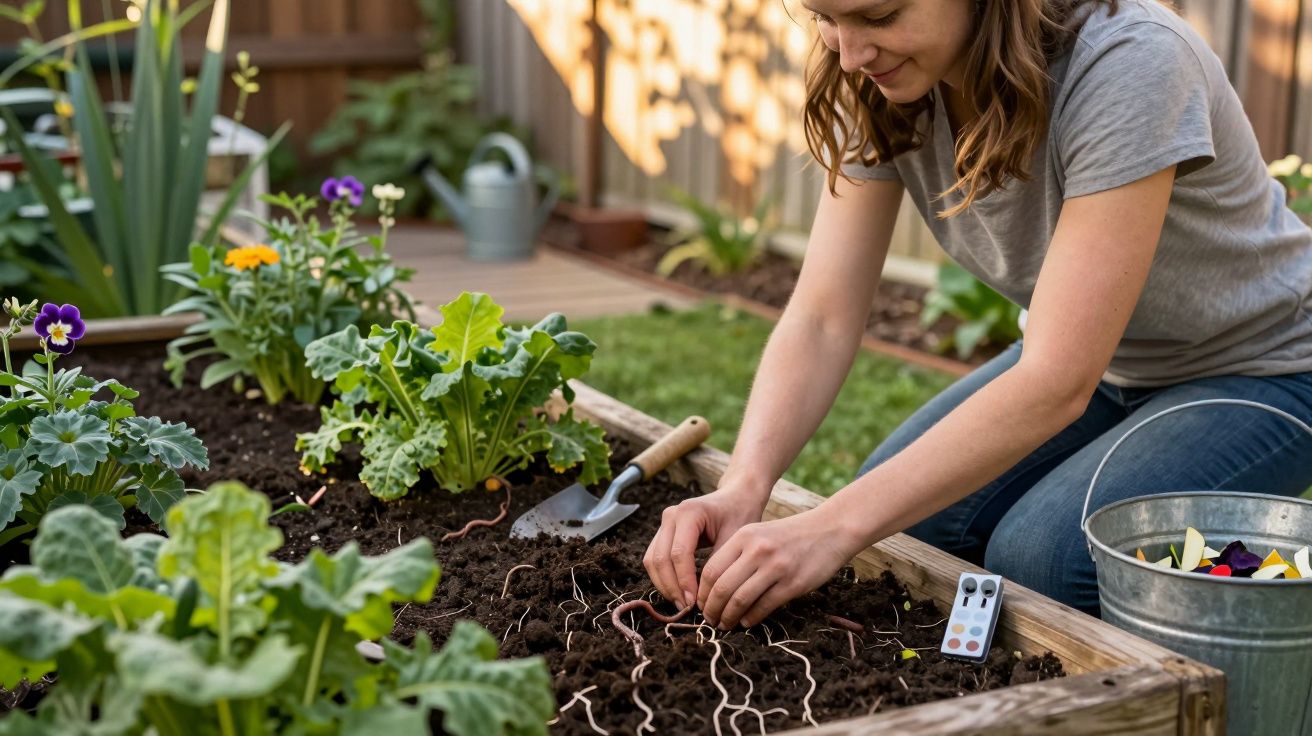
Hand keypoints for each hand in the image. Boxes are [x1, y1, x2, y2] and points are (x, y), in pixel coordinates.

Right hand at [644, 485, 766, 607]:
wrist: (736, 497)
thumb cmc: (739, 515)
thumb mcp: (735, 538)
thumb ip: (719, 564)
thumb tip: (705, 596)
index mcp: (689, 512)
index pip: (679, 553)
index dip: (684, 580)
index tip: (695, 602)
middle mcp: (671, 515)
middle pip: (661, 558)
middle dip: (672, 586)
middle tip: (686, 608)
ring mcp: (664, 523)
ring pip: (653, 560)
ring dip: (664, 585)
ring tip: (681, 604)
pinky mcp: (663, 532)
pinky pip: (654, 558)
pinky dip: (662, 578)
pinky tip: (677, 592)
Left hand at [697, 506, 860, 629]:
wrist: (830, 530)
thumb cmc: (791, 536)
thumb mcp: (760, 535)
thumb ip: (738, 555)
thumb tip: (714, 588)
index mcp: (744, 536)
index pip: (711, 570)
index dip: (703, 593)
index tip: (702, 605)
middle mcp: (757, 550)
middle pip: (721, 587)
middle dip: (712, 609)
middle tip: (710, 620)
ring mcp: (776, 567)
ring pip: (739, 600)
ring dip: (728, 617)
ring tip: (725, 624)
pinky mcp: (793, 583)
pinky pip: (763, 606)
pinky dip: (750, 618)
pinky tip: (746, 622)